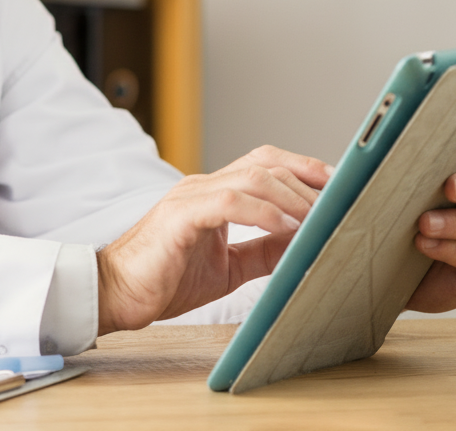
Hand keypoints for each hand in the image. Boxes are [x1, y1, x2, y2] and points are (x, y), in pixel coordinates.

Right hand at [96, 146, 332, 335]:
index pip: (265, 164)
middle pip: (265, 163)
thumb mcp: (227, 267)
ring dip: (292, 197)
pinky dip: (263, 211)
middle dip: (308, 181)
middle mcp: (203, 186)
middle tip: (339, 205)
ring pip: (252, 178)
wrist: (116, 293)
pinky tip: (286, 227)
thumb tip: (302, 244)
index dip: (304, 169)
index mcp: (213, 194)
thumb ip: (261, 251)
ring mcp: (190, 196)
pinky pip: (229, 201)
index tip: (339, 187)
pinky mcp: (180, 215)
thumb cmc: (163, 279)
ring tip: (318, 219)